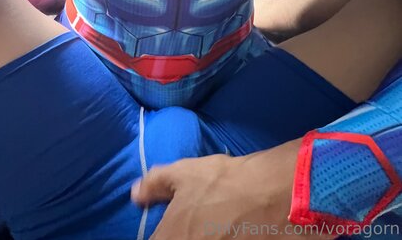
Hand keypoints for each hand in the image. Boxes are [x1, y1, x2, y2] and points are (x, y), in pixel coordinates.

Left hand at [131, 139, 333, 239]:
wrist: (271, 196)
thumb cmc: (222, 183)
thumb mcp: (182, 174)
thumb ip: (154, 184)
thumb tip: (135, 194)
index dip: (162, 234)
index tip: (170, 228)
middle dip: (183, 235)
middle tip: (197, 225)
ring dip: (205, 236)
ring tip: (217, 227)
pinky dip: (225, 239)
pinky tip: (231, 231)